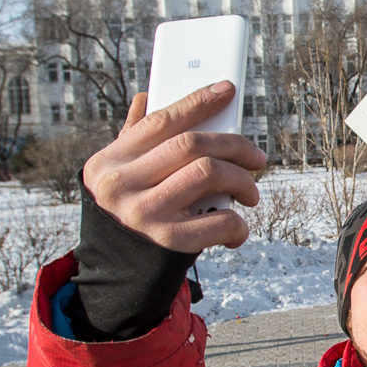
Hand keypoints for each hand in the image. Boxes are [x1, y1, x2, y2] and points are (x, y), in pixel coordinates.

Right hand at [83, 82, 266, 252]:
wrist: (115, 276)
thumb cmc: (124, 218)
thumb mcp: (115, 178)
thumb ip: (132, 140)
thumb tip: (148, 99)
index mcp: (109, 161)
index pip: (162, 121)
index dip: (198, 101)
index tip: (227, 90)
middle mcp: (122, 184)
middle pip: (192, 145)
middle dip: (235, 146)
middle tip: (257, 158)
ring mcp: (144, 214)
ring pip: (209, 173)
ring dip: (242, 181)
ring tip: (251, 192)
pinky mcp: (167, 242)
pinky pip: (219, 220)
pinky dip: (238, 223)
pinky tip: (237, 227)